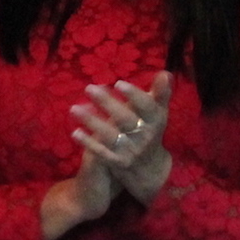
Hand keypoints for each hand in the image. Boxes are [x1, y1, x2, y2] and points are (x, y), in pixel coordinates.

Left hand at [72, 73, 175, 204]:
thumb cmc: (150, 128)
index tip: (118, 83)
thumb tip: (165, 73)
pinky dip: (88, 143)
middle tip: (89, 88)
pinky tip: (75, 132)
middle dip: (107, 104)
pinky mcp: (117, 162)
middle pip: (125, 119)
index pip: (146, 107)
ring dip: (92, 122)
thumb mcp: (158, 111)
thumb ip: (160, 92)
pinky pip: (101, 152)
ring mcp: (130, 150)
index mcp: (155, 120)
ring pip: (110, 135)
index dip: (133, 95)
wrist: (149, 165)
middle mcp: (143, 135)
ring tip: (74, 108)